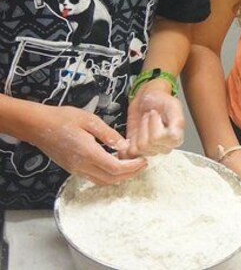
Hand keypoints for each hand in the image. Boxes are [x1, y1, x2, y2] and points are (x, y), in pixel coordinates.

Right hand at [26, 103, 146, 184]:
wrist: (37, 125)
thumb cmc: (63, 118)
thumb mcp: (90, 120)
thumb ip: (108, 134)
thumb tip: (125, 145)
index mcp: (88, 153)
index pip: (115, 168)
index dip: (132, 167)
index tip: (144, 161)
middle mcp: (82, 166)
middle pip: (111, 179)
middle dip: (130, 174)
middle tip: (142, 164)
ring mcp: (76, 169)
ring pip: (102, 181)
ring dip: (119, 177)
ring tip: (131, 164)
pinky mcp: (72, 169)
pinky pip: (94, 178)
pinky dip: (108, 175)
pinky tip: (115, 163)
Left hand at [124, 79, 183, 157]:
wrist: (148, 99)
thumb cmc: (161, 101)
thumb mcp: (172, 105)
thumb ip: (177, 121)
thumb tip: (174, 137)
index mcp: (175, 139)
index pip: (158, 139)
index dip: (154, 124)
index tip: (156, 114)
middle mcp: (164, 147)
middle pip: (147, 145)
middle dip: (145, 126)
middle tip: (150, 117)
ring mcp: (150, 151)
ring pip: (138, 148)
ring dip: (138, 131)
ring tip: (145, 122)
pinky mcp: (137, 151)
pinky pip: (129, 154)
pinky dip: (128, 142)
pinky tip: (135, 132)